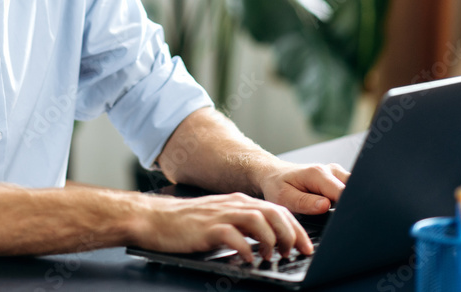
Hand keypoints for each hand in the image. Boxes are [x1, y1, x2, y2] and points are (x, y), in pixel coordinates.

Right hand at [130, 192, 310, 261]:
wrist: (156, 219)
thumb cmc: (188, 223)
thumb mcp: (221, 218)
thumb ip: (243, 224)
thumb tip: (269, 240)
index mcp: (239, 201)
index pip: (277, 209)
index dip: (295, 228)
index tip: (305, 245)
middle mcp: (233, 204)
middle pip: (272, 212)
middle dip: (290, 233)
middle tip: (294, 252)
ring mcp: (220, 214)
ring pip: (258, 219)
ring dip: (270, 239)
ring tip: (271, 255)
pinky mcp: (207, 228)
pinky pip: (233, 235)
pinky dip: (246, 248)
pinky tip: (248, 258)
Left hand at [258, 162, 349, 214]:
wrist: (273, 174)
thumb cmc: (277, 185)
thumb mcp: (284, 198)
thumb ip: (305, 202)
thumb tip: (326, 206)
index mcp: (318, 174)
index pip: (343, 192)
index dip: (345, 207)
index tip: (342, 219)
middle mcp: (330, 170)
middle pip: (354, 189)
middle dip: (350, 204)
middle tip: (334, 216)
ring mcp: (336, 173)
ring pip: (354, 189)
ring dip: (348, 202)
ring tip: (329, 210)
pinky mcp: (338, 179)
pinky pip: (350, 189)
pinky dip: (345, 200)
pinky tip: (333, 207)